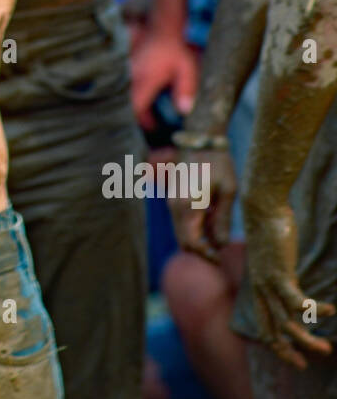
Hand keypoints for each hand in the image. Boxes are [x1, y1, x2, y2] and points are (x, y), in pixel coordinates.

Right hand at [131, 31, 199, 126]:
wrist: (162, 28)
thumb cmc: (175, 49)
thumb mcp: (186, 69)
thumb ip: (186, 89)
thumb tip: (184, 110)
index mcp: (145, 80)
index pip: (135, 108)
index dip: (141, 121)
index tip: (151, 127)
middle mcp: (132, 77)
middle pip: (127, 104)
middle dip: (136, 116)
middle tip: (147, 124)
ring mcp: (128, 72)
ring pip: (124, 95)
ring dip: (134, 106)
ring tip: (147, 115)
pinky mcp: (127, 68)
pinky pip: (125, 87)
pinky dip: (132, 95)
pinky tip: (143, 99)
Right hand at [171, 145, 236, 262]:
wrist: (200, 139)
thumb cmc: (218, 163)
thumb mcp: (227, 192)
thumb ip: (223, 221)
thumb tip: (221, 245)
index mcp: (188, 207)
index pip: (191, 244)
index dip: (205, 255)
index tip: (220, 259)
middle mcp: (175, 206)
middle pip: (183, 241)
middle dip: (200, 250)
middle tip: (219, 252)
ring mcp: (171, 201)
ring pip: (181, 231)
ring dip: (197, 238)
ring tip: (218, 233)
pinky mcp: (173, 196)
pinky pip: (180, 220)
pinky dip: (193, 227)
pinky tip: (210, 219)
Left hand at [244, 201, 333, 367]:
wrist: (262, 208)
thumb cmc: (271, 230)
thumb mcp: (273, 259)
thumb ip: (280, 275)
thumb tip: (291, 283)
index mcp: (259, 290)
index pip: (263, 328)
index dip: (278, 347)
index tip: (296, 359)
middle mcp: (261, 291)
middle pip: (271, 333)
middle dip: (289, 352)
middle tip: (308, 363)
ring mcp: (268, 284)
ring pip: (286, 323)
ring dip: (306, 340)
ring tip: (326, 348)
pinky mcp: (279, 273)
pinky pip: (297, 302)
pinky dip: (315, 311)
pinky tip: (331, 311)